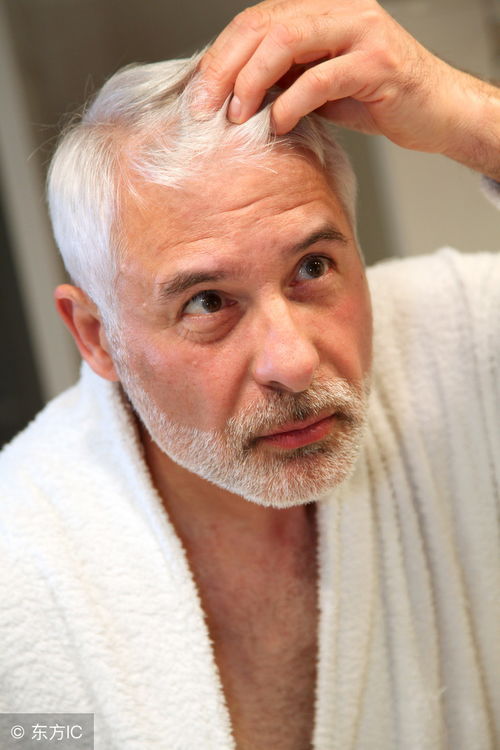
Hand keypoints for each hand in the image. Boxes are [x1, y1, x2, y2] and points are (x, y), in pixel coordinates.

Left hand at [199, 0, 499, 176]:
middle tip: (207, 107)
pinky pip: (321, 78)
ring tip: (239, 115)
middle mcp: (339, 10)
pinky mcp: (377, 62)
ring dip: (253, 81)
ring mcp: (360, 31)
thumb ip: (284, 79)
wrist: (436, 112)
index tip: (200, 94)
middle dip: (226, 68)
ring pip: (287, 40)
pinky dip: (292, 103)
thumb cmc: (378, 98)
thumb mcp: (320, 86)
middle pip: (263, 25)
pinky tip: (279, 124)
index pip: (255, 21)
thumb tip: (233, 96)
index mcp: (320, 10)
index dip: (221, 55)